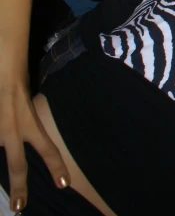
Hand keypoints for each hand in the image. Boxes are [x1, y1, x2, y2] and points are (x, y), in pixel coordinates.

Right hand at [0, 76, 69, 210]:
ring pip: (7, 158)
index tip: (65, 185)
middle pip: (17, 165)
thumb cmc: (17, 90)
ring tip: (12, 199)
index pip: (48, 149)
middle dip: (19, 186)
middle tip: (19, 208)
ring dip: (8, 177)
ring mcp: (0, 130)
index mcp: (30, 126)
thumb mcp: (27, 110)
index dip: (57, 167)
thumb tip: (23, 141)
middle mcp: (15, 131)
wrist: (4, 74)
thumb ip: (29, 127)